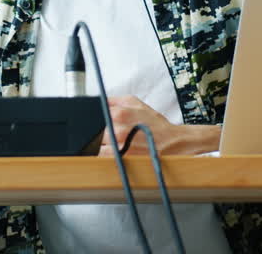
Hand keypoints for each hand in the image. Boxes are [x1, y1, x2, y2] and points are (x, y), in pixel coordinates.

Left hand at [99, 95, 221, 157]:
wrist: (174, 140)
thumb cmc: (154, 122)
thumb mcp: (134, 102)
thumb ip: (112, 100)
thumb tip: (95, 101)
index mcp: (119, 113)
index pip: (92, 117)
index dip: (88, 122)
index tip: (87, 124)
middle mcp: (118, 130)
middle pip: (92, 134)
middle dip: (92, 134)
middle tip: (96, 135)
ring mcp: (121, 147)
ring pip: (95, 149)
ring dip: (96, 147)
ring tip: (102, 145)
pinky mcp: (125, 161)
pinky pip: (105, 160)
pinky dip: (104, 158)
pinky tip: (109, 154)